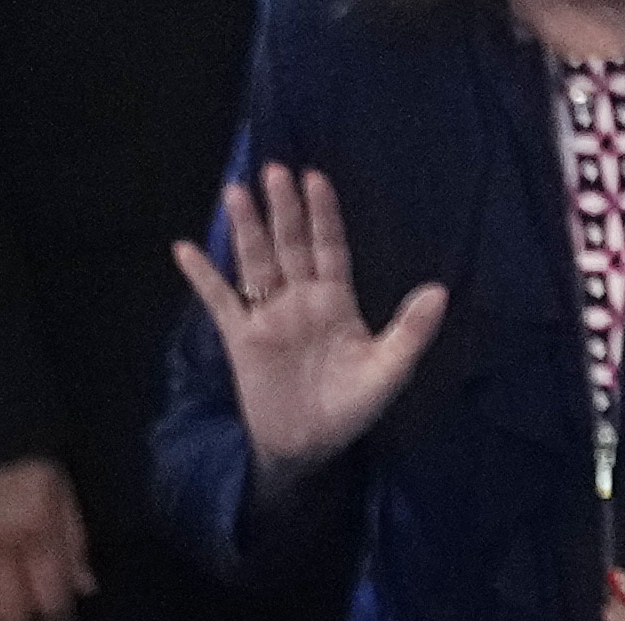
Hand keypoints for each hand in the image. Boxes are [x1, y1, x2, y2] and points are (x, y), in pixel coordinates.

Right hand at [171, 166, 446, 481]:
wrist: (307, 447)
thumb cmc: (350, 409)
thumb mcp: (389, 372)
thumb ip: (411, 332)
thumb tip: (439, 291)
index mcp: (336, 301)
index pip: (329, 247)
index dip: (323, 215)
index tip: (315, 179)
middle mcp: (300, 300)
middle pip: (290, 245)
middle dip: (283, 210)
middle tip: (275, 170)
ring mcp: (268, 316)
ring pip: (255, 262)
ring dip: (246, 229)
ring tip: (236, 192)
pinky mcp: (241, 338)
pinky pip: (219, 301)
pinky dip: (202, 276)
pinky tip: (184, 249)